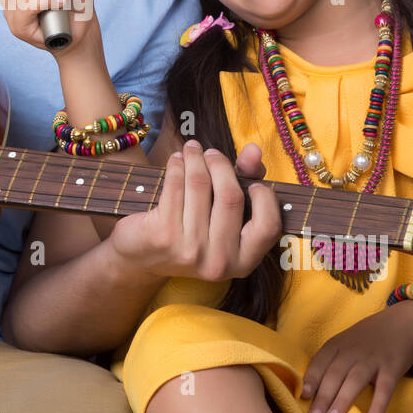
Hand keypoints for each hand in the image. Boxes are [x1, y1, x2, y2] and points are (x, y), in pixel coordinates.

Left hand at [110, 140, 280, 280]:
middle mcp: (219, 261)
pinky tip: (176, 160)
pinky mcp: (163, 235)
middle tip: (211, 154)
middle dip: (221, 165)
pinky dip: (177, 166)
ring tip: (192, 149)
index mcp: (242, 262)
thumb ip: (245, 182)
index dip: (264, 198)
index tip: (252, 182)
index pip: (268, 227)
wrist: (144, 257)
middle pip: (230, 196)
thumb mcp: (222, 216)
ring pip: (200, 185)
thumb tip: (254, 150)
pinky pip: (175, 186)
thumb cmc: (193, 231)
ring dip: (195, 158)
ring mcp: (190, 250)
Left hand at [300, 299, 412, 412]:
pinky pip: (384, 389)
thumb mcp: (345, 342)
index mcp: (337, 344)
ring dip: (342, 401)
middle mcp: (352, 351)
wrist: (403, 323)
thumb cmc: (368, 338)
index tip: (302, 396)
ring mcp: (372, 359)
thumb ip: (332, 361)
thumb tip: (313, 390)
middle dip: (322, 397)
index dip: (311, 379)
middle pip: (334, 375)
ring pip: (354, 381)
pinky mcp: (392, 368)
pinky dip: (377, 405)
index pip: (320, 362)